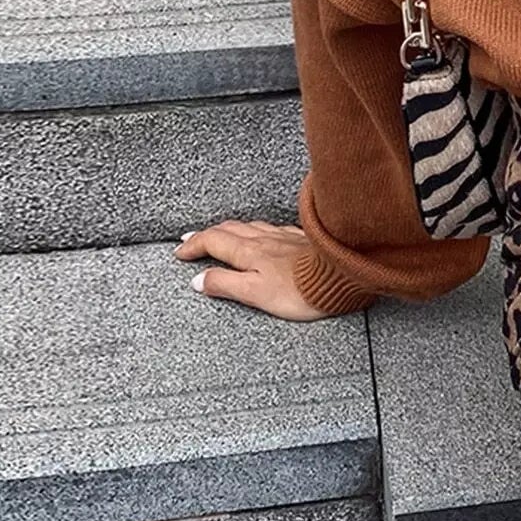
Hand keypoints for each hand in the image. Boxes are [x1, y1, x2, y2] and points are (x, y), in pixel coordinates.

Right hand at [173, 219, 339, 320]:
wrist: (340, 276)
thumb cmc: (301, 289)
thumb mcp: (255, 294)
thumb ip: (225, 285)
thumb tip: (198, 280)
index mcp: (249, 252)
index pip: (213, 242)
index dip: (194, 245)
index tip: (180, 251)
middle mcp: (264, 239)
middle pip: (229, 229)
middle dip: (207, 234)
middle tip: (191, 239)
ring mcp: (284, 236)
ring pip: (250, 226)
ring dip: (230, 229)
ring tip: (221, 233)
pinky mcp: (301, 239)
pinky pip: (272, 228)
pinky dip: (257, 229)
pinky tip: (263, 233)